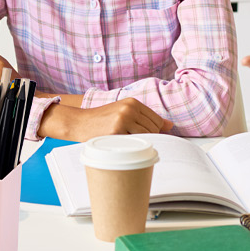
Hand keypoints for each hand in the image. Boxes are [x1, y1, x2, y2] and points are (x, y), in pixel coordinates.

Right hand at [40, 98, 171, 141]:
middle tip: (132, 143)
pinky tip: (121, 146)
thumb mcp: (123, 113)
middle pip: (153, 130)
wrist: (78, 122)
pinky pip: (134, 143)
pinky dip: (131, 147)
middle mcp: (129, 108)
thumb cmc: (101, 120)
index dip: (153, 132)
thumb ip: (146, 118)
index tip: (142, 137)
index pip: (157, 121)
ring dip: (139, 144)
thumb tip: (170, 125)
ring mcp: (123, 119)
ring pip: (146, 137)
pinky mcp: (116, 131)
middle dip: (147, 139)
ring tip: (126, 144)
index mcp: (133, 102)